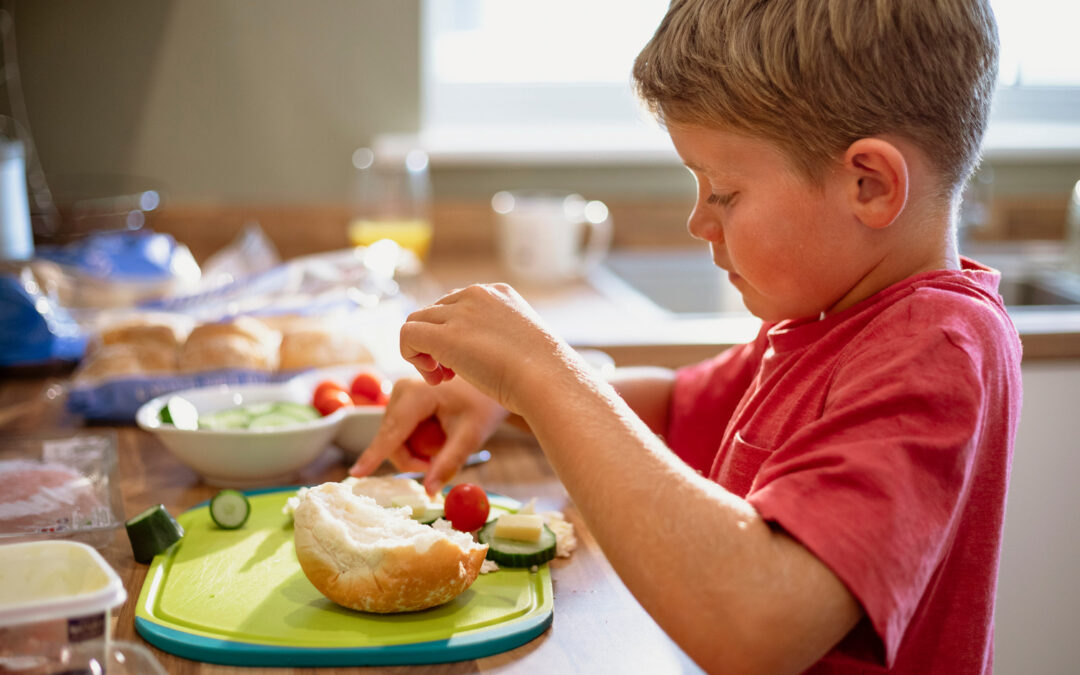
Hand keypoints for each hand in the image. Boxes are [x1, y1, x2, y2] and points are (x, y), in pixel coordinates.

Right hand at [348, 375, 507, 494]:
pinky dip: (418, 442)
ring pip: (395, 442)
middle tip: (445, 457)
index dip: (374, 456)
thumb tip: (429, 492)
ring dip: (419, 451)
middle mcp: (400, 391)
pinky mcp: (401, 402)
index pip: (391, 433)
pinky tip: (438, 431)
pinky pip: (400, 435)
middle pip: (393, 443)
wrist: (491, 382)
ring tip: (447, 438)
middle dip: (417, 458)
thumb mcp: (470, 436)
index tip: (355, 474)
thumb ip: (448, 463)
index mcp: (415, 394)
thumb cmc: (483, 405)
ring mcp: (398, 395)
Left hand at [399, 283, 575, 414]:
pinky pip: (407, 335)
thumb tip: (485, 353)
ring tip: (442, 378)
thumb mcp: (524, 343)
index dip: (454, 332)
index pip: (458, 303)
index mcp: (499, 293)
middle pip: (435, 311)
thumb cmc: (544, 373)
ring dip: (424, 351)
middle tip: (451, 374)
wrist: (548, 379)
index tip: (465, 361)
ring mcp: (460, 312)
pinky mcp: (444, 335)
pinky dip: (411, 356)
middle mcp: (477, 294)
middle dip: (438, 343)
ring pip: (418, 321)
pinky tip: (434, 377)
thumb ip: (501, 338)